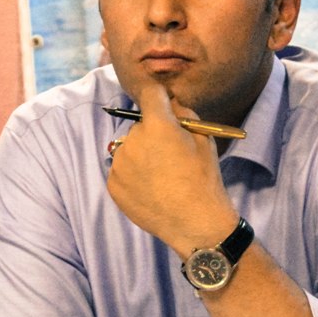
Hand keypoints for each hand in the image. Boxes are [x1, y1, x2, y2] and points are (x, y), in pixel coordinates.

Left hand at [106, 82, 236, 253]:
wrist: (194, 222)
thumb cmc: (204, 179)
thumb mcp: (204, 138)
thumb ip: (184, 114)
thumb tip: (169, 102)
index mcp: (157, 125)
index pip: (150, 94)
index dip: (159, 98)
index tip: (164, 105)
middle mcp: (133, 140)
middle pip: (140, 125)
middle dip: (152, 133)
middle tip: (170, 154)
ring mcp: (120, 164)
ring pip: (129, 148)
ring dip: (141, 154)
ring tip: (161, 176)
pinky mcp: (113, 184)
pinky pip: (122, 170)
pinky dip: (133, 175)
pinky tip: (151, 188)